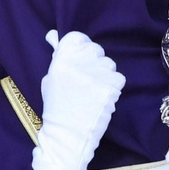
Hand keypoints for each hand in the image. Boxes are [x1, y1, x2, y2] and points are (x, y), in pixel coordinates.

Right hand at [34, 31, 124, 169]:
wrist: (69, 134)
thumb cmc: (56, 107)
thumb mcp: (50, 78)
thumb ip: (57, 56)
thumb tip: (54, 35)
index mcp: (62, 59)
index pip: (78, 38)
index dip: (80, 47)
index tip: (80, 57)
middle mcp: (80, 62)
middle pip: (94, 48)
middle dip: (92, 60)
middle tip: (87, 78)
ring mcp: (98, 72)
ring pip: (108, 62)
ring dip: (104, 72)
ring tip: (94, 89)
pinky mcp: (113, 84)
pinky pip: (118, 76)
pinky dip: (113, 85)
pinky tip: (102, 96)